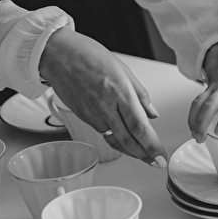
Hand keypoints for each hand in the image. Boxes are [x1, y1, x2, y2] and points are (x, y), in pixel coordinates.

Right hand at [39, 27, 166, 166]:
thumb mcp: (122, 69)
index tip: (161, 157)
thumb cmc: (87, 55)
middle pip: (128, 140)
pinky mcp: (83, 118)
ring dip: (131, 150)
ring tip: (144, 156)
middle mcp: (106, 107)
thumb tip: (152, 113)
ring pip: (115, 140)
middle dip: (145, 156)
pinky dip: (116, 139)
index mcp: (120, 93)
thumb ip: (140, 94)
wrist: (56, 54)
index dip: (152, 146)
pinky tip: (124, 140)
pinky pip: (103, 132)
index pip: (140, 127)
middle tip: (156, 164)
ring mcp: (93, 115)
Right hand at [188, 42, 217, 141]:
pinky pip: (197, 101)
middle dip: (202, 122)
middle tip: (200, 138)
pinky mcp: (209, 85)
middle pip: (210, 105)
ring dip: (194, 120)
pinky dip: (192, 114)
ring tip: (195, 136)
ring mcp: (215, 85)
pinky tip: (193, 127)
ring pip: (199, 103)